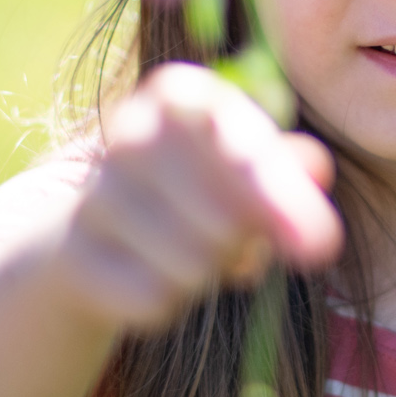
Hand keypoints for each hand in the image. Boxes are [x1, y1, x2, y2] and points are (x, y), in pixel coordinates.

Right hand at [58, 64, 340, 330]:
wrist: (100, 227)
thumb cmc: (199, 187)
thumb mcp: (249, 168)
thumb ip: (289, 167)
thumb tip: (318, 167)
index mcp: (181, 94)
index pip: (240, 145)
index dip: (281, 197)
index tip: (323, 247)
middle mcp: (130, 131)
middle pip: (224, 218)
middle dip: (245, 243)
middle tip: (237, 243)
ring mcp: (94, 194)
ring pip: (191, 265)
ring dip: (208, 275)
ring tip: (192, 252)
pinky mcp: (72, 254)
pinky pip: (152, 299)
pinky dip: (168, 302)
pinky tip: (153, 273)